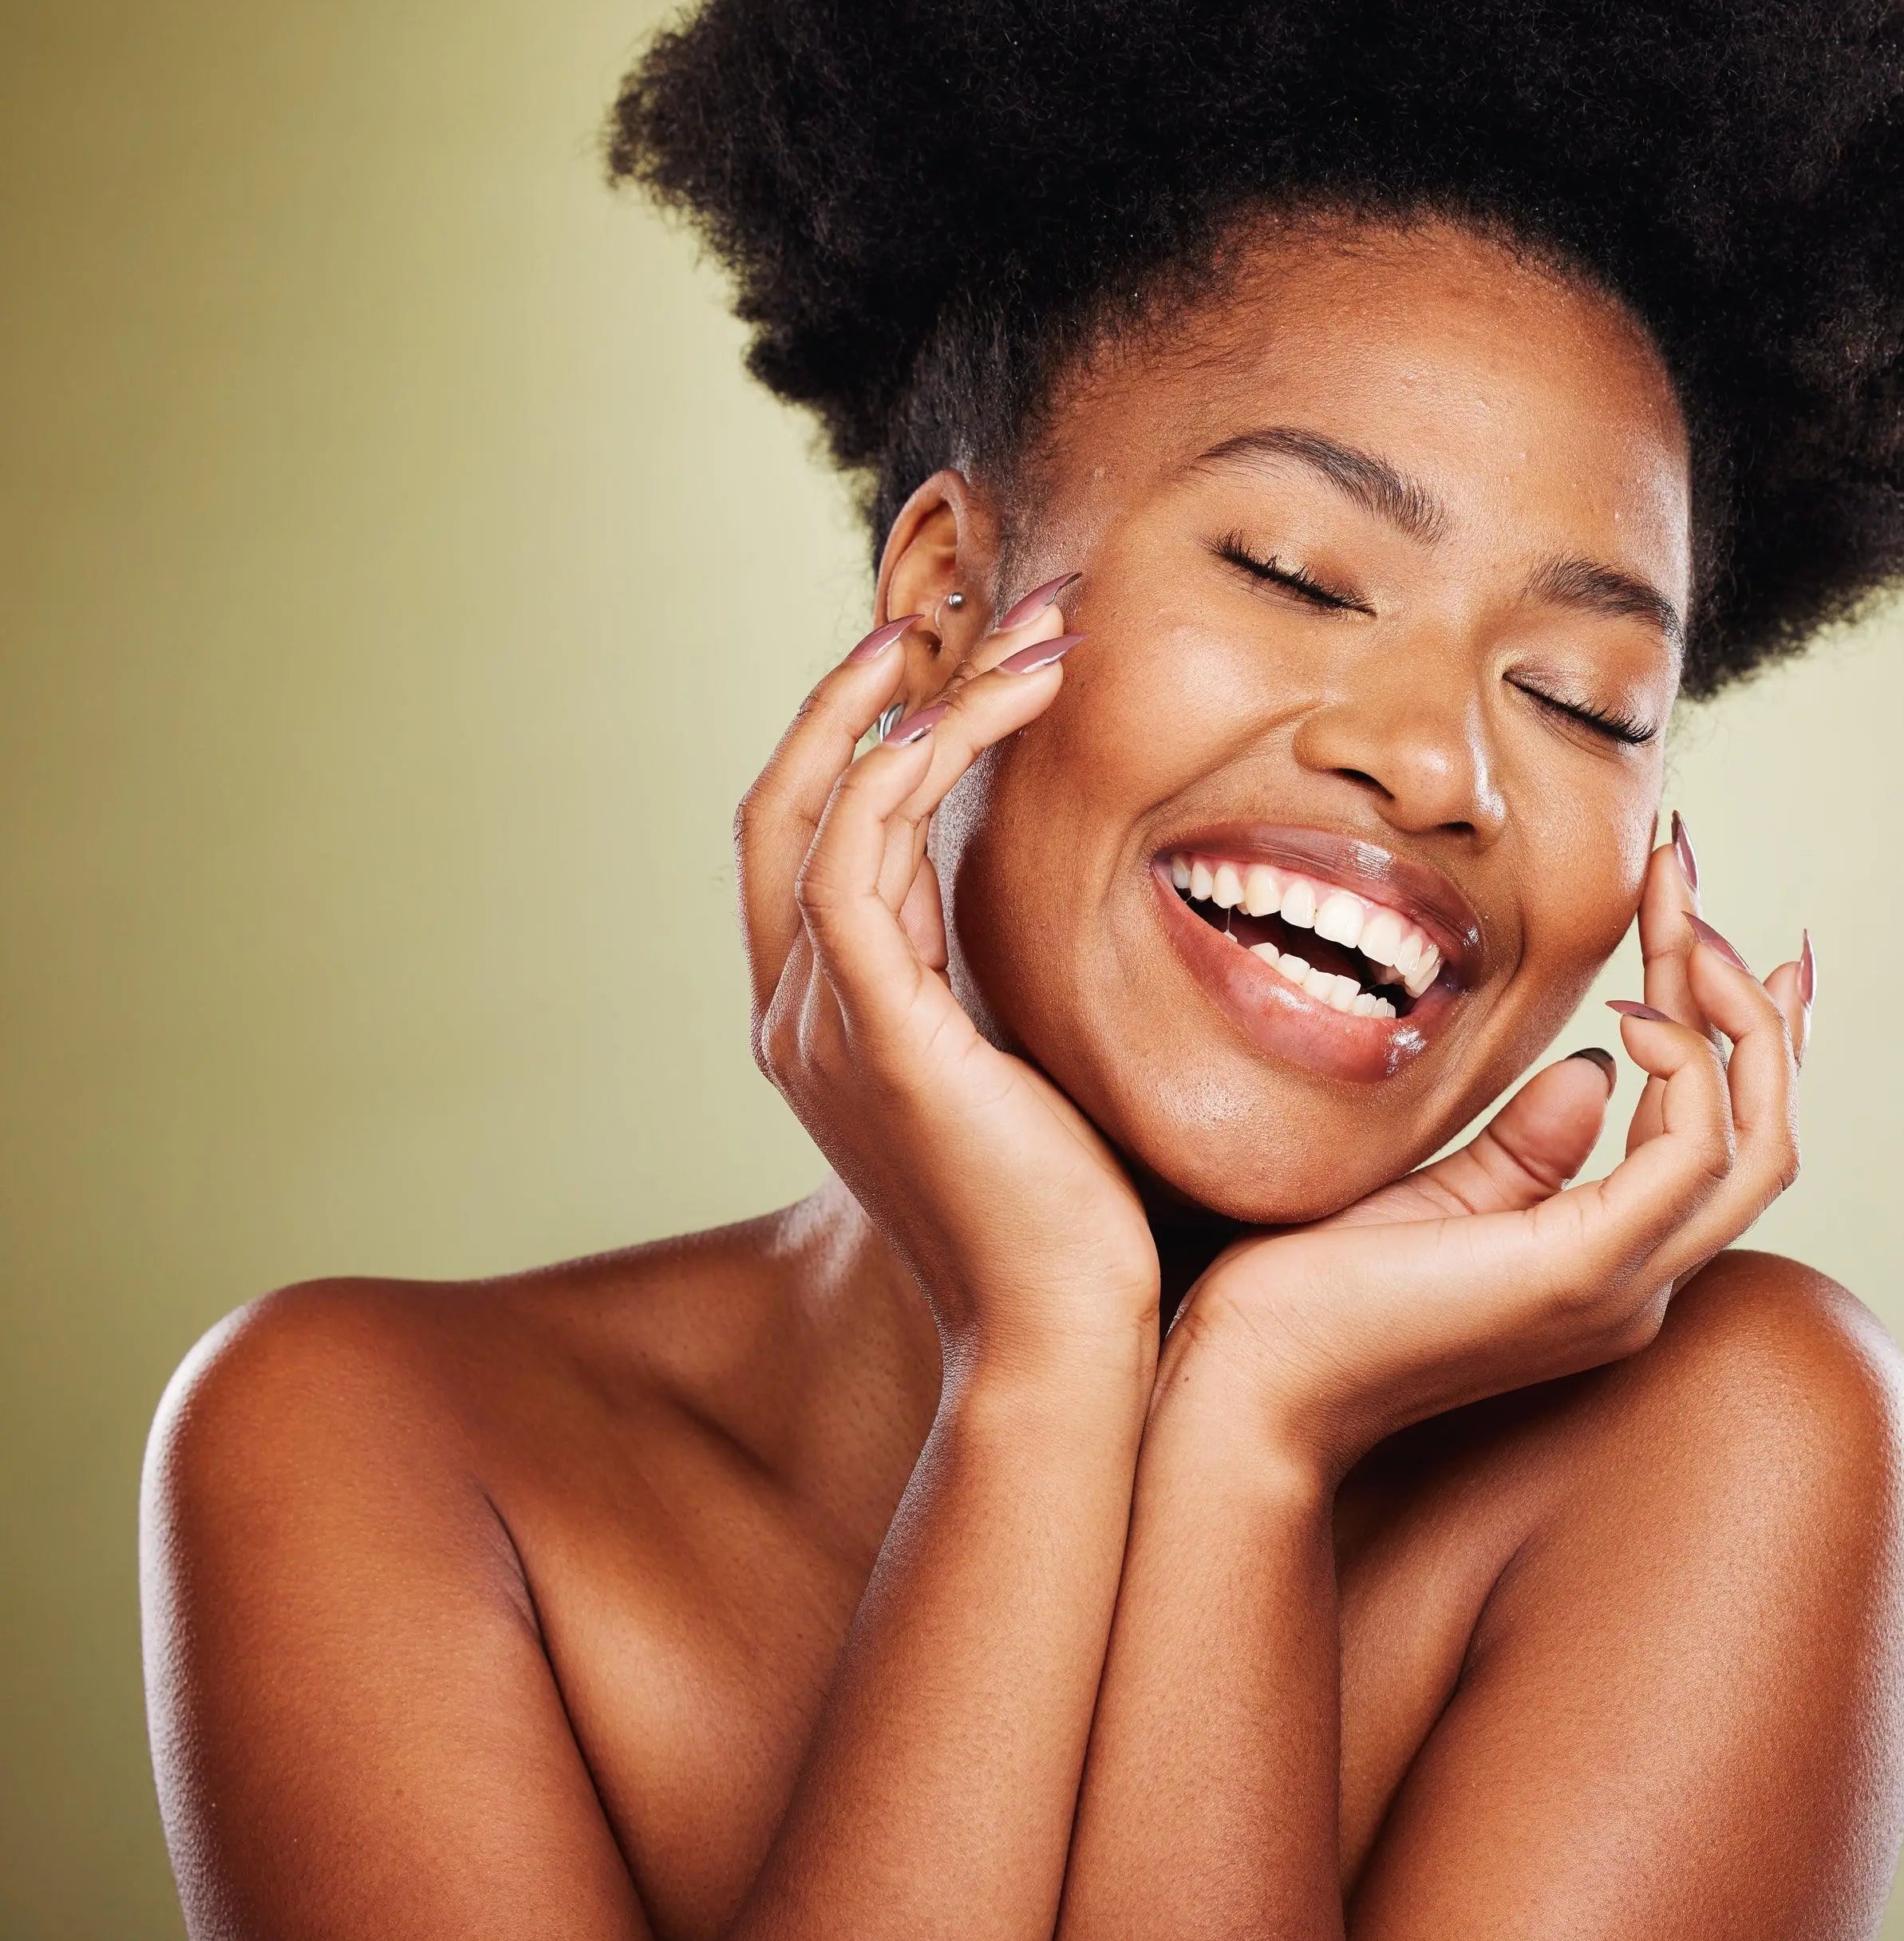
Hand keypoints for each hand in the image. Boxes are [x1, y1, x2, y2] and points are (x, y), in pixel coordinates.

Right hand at [738, 596, 1157, 1373]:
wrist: (1071, 1342)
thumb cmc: (1079, 1223)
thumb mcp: (1032, 1073)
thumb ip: (1009, 991)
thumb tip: (1076, 917)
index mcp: (831, 1025)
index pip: (807, 835)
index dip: (860, 730)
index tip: (958, 650)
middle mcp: (800, 1017)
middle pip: (787, 796)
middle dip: (877, 683)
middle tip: (991, 598)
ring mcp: (822, 1026)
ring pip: (831, 804)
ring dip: (933, 699)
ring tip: (1042, 628)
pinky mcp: (875, 1035)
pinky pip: (858, 855)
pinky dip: (912, 764)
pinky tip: (995, 706)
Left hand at [1162, 824, 1809, 1475]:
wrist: (1246, 1387)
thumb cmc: (1311, 1297)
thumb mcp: (1438, 1195)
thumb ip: (1524, 1146)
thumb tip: (1597, 1067)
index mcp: (1609, 1267)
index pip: (1716, 1138)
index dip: (1732, 1030)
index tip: (1704, 920)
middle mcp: (1639, 1286)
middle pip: (1763, 1133)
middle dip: (1749, 999)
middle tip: (1688, 878)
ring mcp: (1622, 1287)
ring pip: (1759, 1143)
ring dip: (1735, 1015)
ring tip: (1681, 921)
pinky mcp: (1582, 1273)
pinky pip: (1693, 1152)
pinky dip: (1686, 1065)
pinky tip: (1634, 1007)